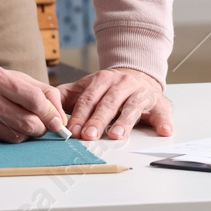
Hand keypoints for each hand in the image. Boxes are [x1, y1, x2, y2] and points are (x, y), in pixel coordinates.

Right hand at [0, 61, 66, 143]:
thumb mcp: (1, 73)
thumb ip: (33, 88)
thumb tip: (58, 110)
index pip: (32, 98)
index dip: (50, 112)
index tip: (56, 121)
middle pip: (26, 123)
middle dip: (40, 128)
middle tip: (40, 126)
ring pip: (13, 138)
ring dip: (23, 135)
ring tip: (19, 125)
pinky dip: (2, 140)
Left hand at [57, 67, 172, 140]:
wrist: (138, 75)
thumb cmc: (109, 88)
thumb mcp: (87, 88)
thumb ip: (66, 96)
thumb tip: (46, 106)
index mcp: (103, 80)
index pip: (89, 99)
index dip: (80, 115)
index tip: (72, 130)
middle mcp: (122, 84)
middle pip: (108, 104)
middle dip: (97, 120)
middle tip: (88, 136)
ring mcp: (141, 92)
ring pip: (132, 107)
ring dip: (124, 122)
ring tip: (117, 135)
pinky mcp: (158, 103)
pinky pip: (162, 112)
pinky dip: (164, 121)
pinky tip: (164, 131)